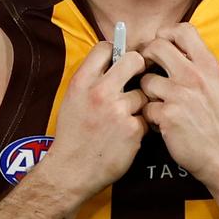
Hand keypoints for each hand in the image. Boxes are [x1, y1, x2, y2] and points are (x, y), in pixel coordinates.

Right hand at [34, 42, 146, 199]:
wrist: (72, 170)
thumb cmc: (72, 135)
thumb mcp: (72, 99)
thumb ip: (90, 80)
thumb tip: (111, 61)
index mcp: (82, 82)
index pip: (105, 47)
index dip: (115, 51)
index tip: (118, 60)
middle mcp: (100, 92)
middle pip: (133, 60)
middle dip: (138, 65)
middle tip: (137, 75)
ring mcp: (118, 111)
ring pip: (143, 93)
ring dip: (138, 104)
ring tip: (124, 117)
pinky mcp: (133, 130)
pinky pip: (146, 118)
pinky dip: (140, 126)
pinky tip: (126, 135)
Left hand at [139, 24, 218, 185]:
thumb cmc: (216, 119)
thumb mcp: (215, 84)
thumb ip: (196, 64)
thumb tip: (170, 47)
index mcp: (208, 65)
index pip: (183, 30)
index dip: (166, 34)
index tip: (161, 46)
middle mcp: (194, 75)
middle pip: (156, 46)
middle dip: (146, 57)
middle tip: (147, 70)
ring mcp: (180, 95)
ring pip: (146, 80)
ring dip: (147, 93)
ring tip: (158, 104)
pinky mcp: (167, 115)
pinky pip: (146, 107)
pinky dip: (150, 116)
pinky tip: (161, 122)